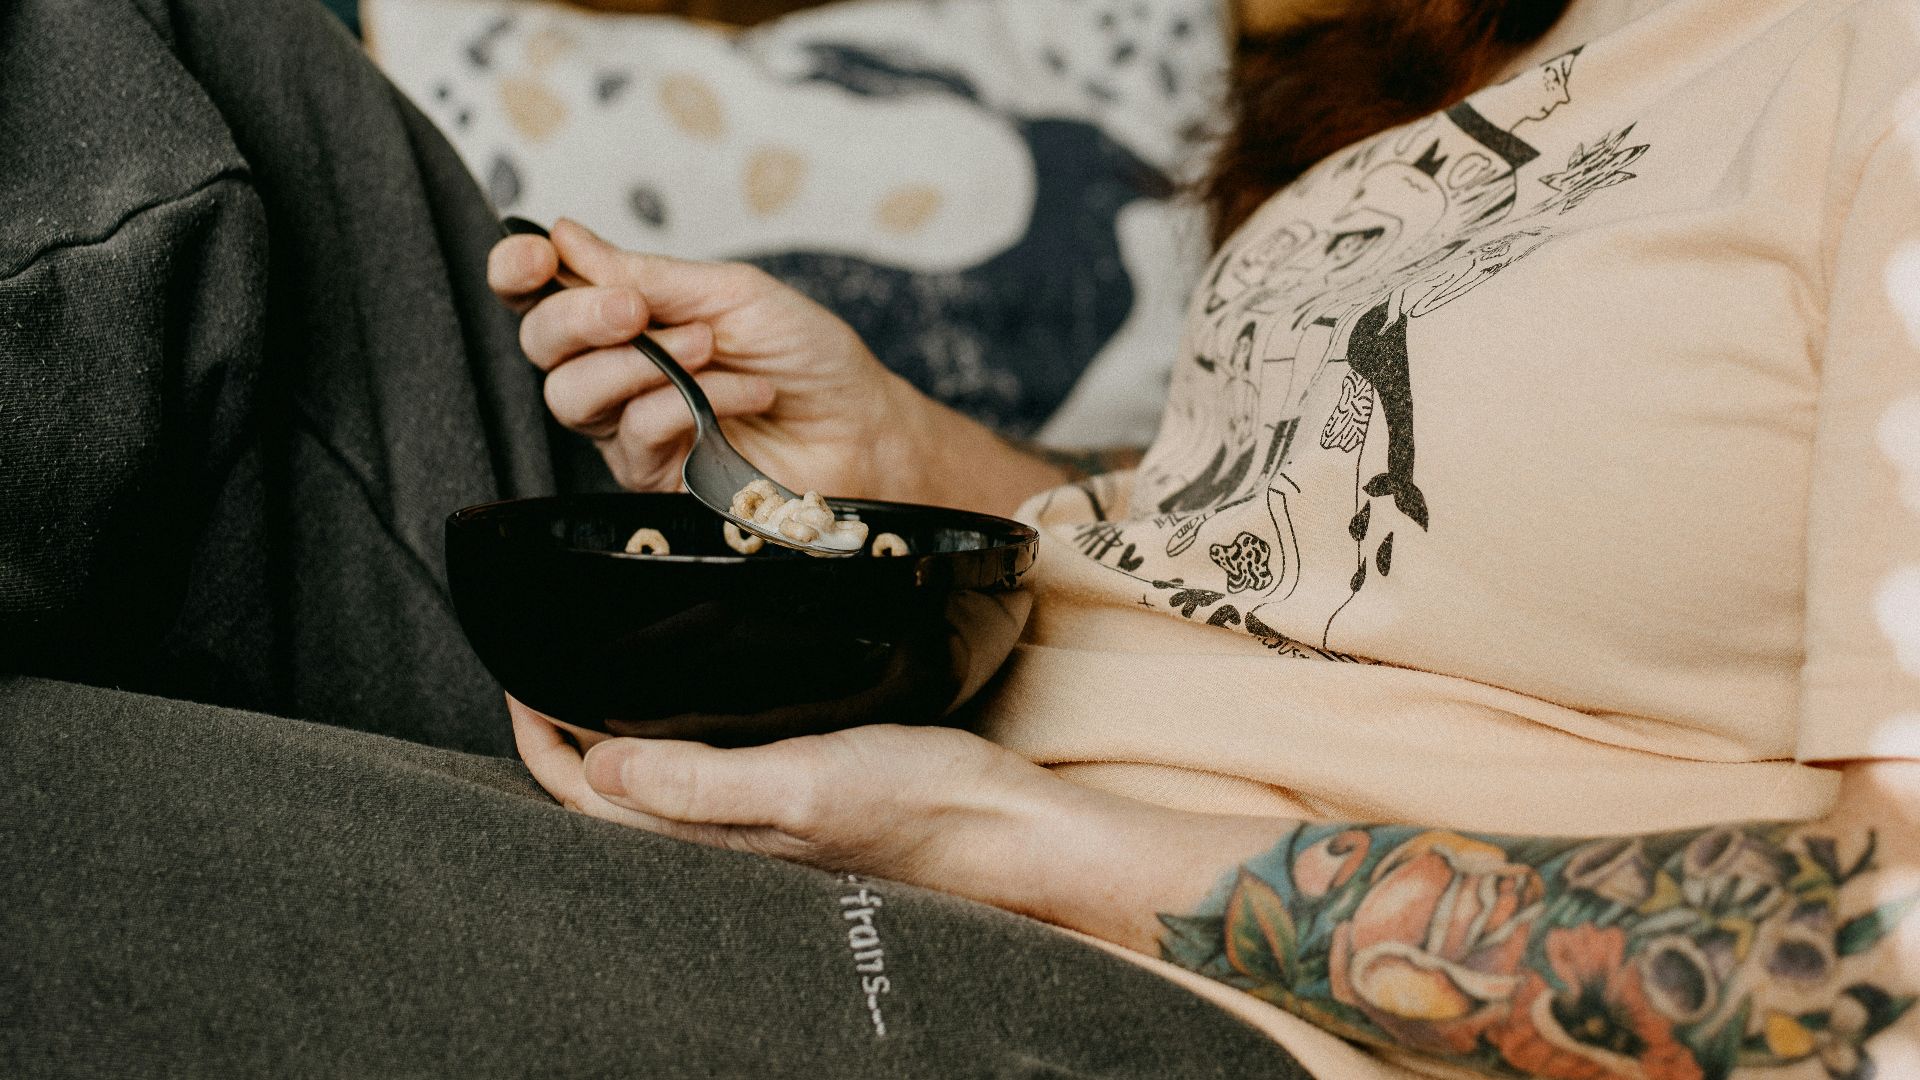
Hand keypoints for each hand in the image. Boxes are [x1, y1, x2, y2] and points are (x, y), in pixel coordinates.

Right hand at [488, 221, 1067, 514]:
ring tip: (708, 349)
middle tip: (635, 311)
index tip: (537, 255)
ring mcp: (631, 427)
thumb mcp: (733, 294)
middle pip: (540, 345)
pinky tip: (744, 392)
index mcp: (629, 316)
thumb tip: (569, 237)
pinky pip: (635, 435)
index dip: (520, 270)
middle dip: (578, 317)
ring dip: (637, 363)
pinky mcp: (656, 478)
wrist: (866, 428)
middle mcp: (618, 370)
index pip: (541, 293)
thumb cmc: (809, 357)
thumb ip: (649, 276)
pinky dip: (688, 403)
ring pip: (570, 396)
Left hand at [507, 698, 1277, 945]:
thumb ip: (700, 784)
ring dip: (608, 731)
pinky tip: (684, 695)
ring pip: (651, 779)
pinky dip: (670, 729)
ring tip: (586, 674)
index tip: (516, 678)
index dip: (539, 741)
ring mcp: (754, 813)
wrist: (1000, 822)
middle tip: (536, 668)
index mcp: (707, 837)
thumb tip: (600, 768)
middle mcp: (719, 832)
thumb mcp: (801, 784)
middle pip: (607, 792)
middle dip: (559, 737)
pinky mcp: (790, 789)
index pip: (586, 799)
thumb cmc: (913, 805)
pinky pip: (702, 765)